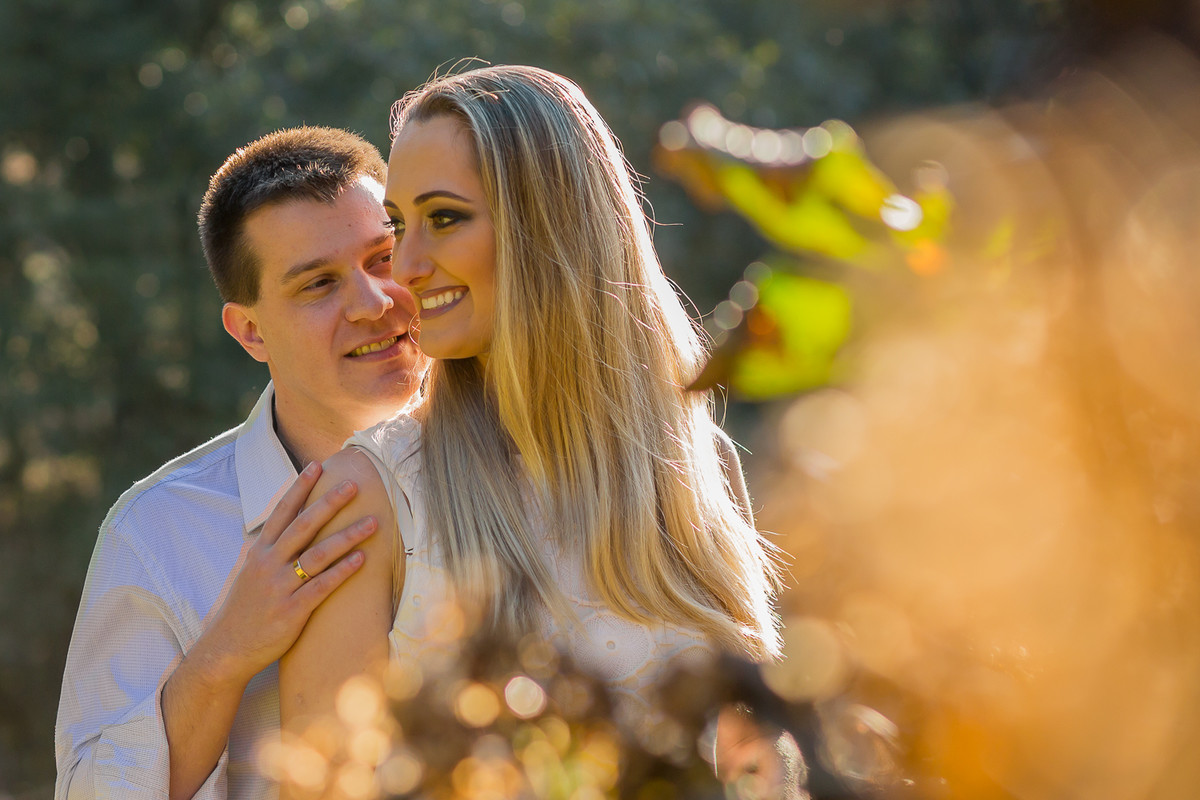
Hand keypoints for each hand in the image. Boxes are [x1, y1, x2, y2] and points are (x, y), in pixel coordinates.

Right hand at [193, 461, 376, 685]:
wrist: (224, 651)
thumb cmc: (241, 611)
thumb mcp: (247, 573)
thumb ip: (264, 550)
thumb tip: (278, 527)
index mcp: (258, 553)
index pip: (281, 512)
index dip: (299, 488)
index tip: (316, 466)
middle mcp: (268, 565)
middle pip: (303, 526)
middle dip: (329, 503)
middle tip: (353, 485)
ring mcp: (280, 588)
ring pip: (318, 555)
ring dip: (347, 536)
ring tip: (372, 523)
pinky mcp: (291, 612)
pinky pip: (321, 587)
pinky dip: (342, 572)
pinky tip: (362, 560)